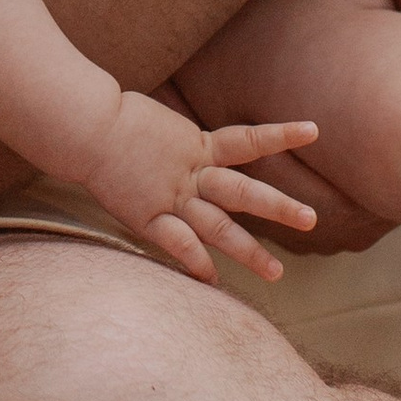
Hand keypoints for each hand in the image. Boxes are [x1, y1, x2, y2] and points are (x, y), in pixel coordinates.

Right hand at [74, 92, 322, 286]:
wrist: (85, 125)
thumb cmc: (114, 118)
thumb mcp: (159, 123)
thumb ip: (182, 142)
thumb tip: (200, 149)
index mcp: (197, 145)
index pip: (248, 140)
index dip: (281, 134)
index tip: (314, 130)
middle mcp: (192, 173)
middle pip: (244, 193)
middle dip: (278, 207)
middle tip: (311, 220)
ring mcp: (172, 197)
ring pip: (218, 226)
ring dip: (249, 250)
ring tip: (277, 274)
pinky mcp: (148, 215)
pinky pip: (178, 244)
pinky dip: (196, 263)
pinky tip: (214, 282)